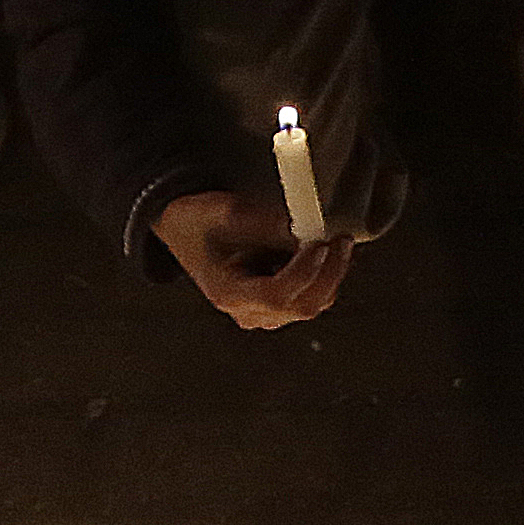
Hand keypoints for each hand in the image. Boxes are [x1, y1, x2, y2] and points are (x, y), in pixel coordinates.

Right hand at [155, 189, 350, 331]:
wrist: (183, 228)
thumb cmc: (196, 222)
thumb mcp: (224, 211)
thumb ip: (265, 222)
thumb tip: (305, 227)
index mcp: (228, 293)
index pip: (277, 295)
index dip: (304, 272)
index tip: (320, 245)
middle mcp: (246, 311)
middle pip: (301, 306)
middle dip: (329, 273)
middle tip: (341, 240)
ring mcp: (261, 313)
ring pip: (310, 305)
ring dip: (330, 275)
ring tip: (337, 243)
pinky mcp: (274, 307)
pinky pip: (308, 299)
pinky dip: (323, 277)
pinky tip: (327, 253)